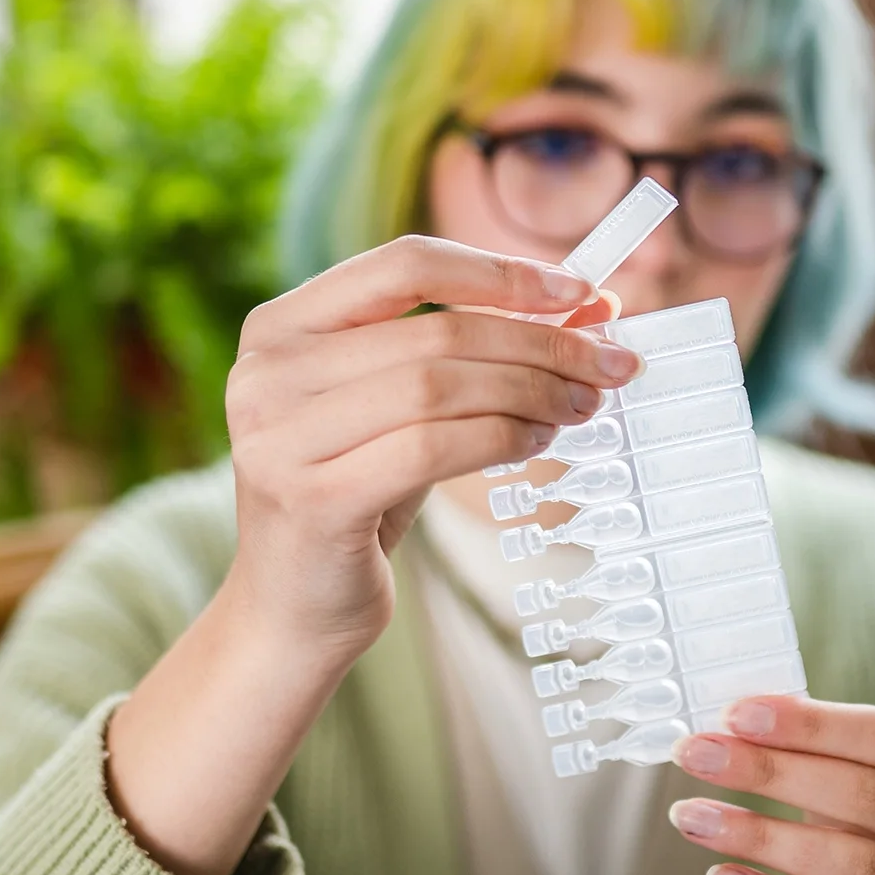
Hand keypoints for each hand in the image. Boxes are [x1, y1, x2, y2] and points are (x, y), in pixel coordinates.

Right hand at [219, 235, 636, 665]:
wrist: (290, 609)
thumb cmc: (351, 497)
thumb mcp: (397, 410)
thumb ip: (465, 353)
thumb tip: (582, 310)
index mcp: (279, 327)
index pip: (404, 264)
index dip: (500, 274)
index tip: (579, 293)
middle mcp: (267, 372)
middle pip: (436, 331)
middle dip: (540, 343)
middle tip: (606, 364)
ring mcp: (282, 436)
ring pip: (439, 386)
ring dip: (530, 392)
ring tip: (578, 405)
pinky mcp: (313, 498)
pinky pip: (433, 448)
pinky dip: (500, 438)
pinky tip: (535, 443)